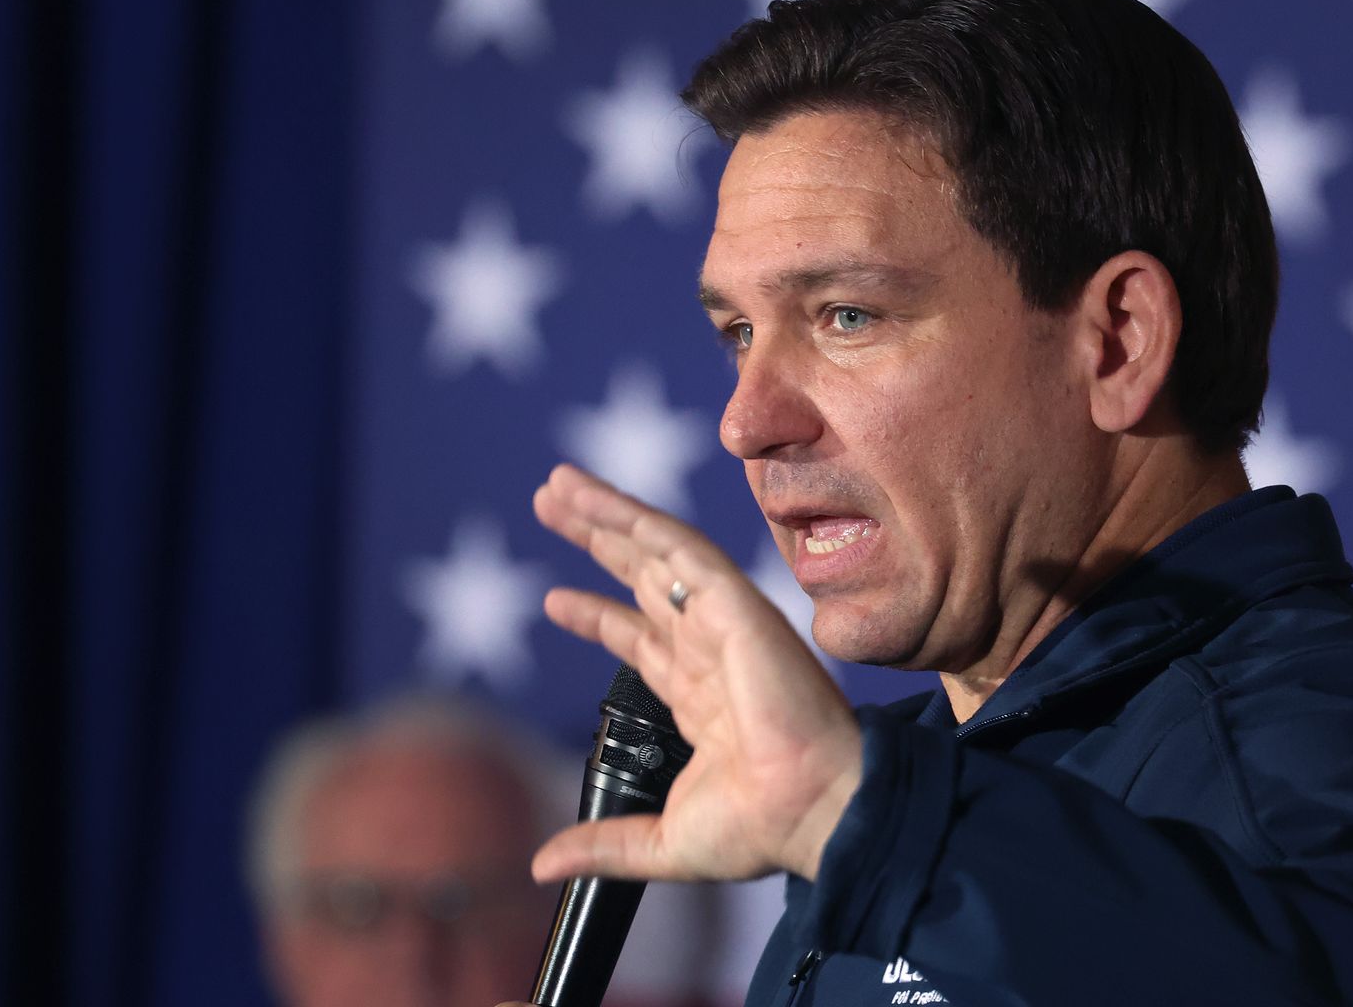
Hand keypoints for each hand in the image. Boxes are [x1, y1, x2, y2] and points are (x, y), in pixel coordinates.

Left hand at [529, 463, 861, 884]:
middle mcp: (710, 649)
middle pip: (642, 578)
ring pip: (656, 551)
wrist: (810, 810)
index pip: (640, 638)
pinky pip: (682, 548)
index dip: (596, 616)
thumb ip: (601, 845)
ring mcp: (724, 621)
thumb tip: (541, 866)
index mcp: (700, 696)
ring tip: (556, 486)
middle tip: (548, 503)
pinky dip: (638, 520)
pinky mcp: (737, 604)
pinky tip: (598, 501)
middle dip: (597, 539)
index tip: (552, 599)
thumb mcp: (661, 840)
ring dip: (606, 515)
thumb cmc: (760, 827)